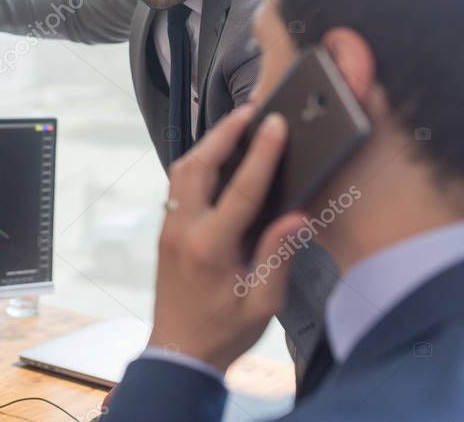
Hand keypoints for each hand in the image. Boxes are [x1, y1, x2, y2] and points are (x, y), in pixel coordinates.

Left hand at [149, 105, 305, 371]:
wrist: (178, 351)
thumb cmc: (223, 332)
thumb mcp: (262, 302)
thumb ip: (278, 255)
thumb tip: (297, 215)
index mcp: (210, 248)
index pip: (240, 189)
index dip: (262, 154)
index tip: (276, 124)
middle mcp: (183, 230)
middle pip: (198, 166)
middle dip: (224, 134)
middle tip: (250, 112)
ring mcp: (169, 228)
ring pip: (181, 172)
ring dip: (208, 146)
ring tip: (235, 126)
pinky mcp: (166, 232)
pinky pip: (177, 186)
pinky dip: (197, 165)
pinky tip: (217, 158)